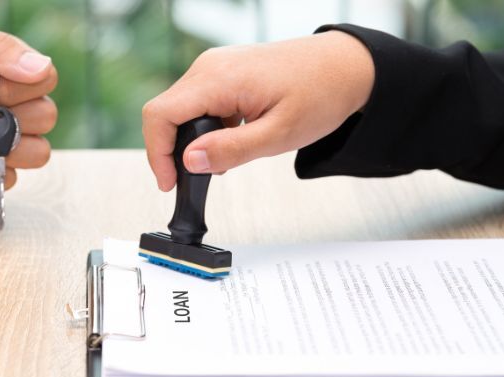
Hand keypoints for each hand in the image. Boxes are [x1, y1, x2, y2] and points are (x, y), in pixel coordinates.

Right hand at [142, 30, 373, 190]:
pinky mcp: (223, 72)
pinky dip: (203, 129)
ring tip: (219, 163)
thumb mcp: (278, 135)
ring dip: (189, 141)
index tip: (170, 182)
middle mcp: (209, 67)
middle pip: (164, 113)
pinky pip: (197, 103)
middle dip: (172, 151)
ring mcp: (215, 67)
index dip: (157, 154)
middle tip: (195, 179)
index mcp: (219, 79)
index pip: (160, 115)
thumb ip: (231, 150)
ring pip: (179, 110)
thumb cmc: (321, 93)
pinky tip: (228, 143)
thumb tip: (190, 161)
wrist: (346, 66)